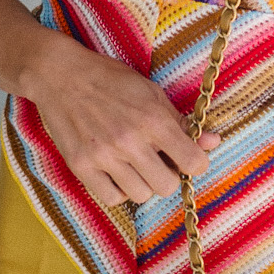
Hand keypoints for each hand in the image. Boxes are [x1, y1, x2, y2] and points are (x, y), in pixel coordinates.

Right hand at [28, 36, 220, 208]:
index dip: (194, 163)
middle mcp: (130, 140)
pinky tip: (115, 172)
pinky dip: (118, 190)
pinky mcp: (81, 166)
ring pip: (140, 195)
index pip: (193, 163)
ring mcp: (104, 155)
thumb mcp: (151, 93)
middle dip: (166, 176)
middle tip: (156, 161)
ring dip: (141, 183)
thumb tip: (213, 142)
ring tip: (132, 164)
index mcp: (153, 119)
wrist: (60, 75)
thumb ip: (181, 122)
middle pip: (167, 186)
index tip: (185, 158)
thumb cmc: (110, 80)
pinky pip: (112, 198)